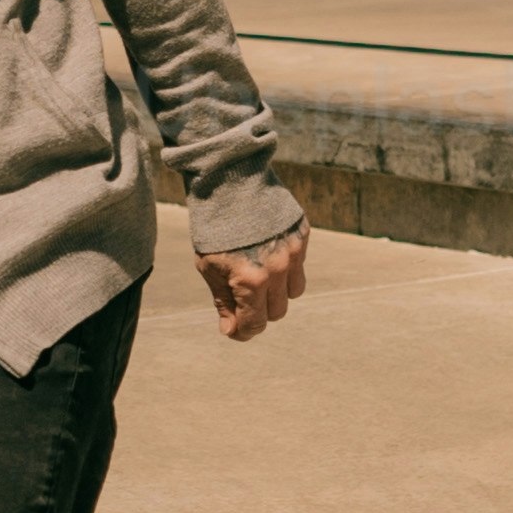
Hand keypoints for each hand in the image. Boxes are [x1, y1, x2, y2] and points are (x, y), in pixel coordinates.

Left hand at [198, 228, 308, 344]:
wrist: (227, 180)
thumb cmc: (212, 228)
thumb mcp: (209, 268)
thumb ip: (224, 302)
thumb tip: (232, 331)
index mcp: (251, 280)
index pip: (256, 324)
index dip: (243, 331)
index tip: (234, 329)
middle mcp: (278, 269)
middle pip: (278, 312)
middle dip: (259, 310)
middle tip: (242, 297)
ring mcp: (294, 251)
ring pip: (294, 291)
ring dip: (277, 291)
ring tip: (258, 273)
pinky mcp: (303, 234)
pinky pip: (299, 264)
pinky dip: (285, 265)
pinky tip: (266, 248)